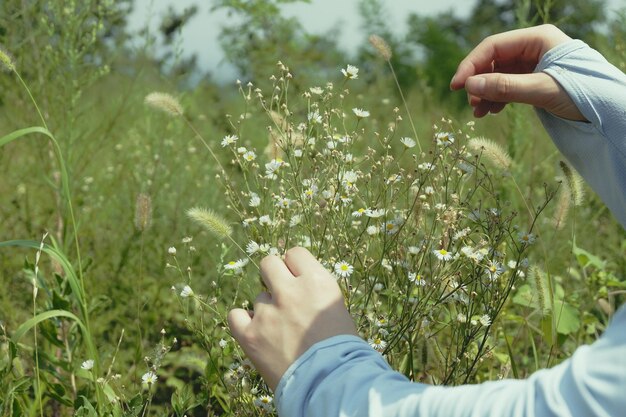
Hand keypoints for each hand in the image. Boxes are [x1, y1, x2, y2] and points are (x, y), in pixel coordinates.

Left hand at [228, 247, 357, 390]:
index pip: (295, 253)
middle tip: (283, 295)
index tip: (297, 279)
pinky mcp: (251, 335)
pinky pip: (234, 316)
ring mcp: (268, 312)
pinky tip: (255, 331)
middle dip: (274, 276)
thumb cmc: (343, 349)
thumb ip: (315, 292)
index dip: (295, 266)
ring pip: (258, 297)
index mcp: (316, 281)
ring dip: (267, 309)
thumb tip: (299, 284)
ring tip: (281, 331)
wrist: (331, 383)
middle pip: (269, 263)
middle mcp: (290, 291)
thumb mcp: (337, 310)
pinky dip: (243, 322)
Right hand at [450, 24, 585, 120]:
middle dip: (479, 82)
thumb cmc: (582, 94)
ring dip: (486, 93)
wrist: (608, 111)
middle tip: (471, 104)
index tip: (457, 86)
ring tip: (479, 112)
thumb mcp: (542, 90)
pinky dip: (497, 98)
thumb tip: (469, 85)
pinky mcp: (534, 80)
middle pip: (493, 61)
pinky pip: (508, 86)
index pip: (493, 47)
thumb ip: (506, 87)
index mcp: (537, 39)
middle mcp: (533, 48)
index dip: (471, 65)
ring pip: (498, 75)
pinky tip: (492, 111)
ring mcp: (533, 64)